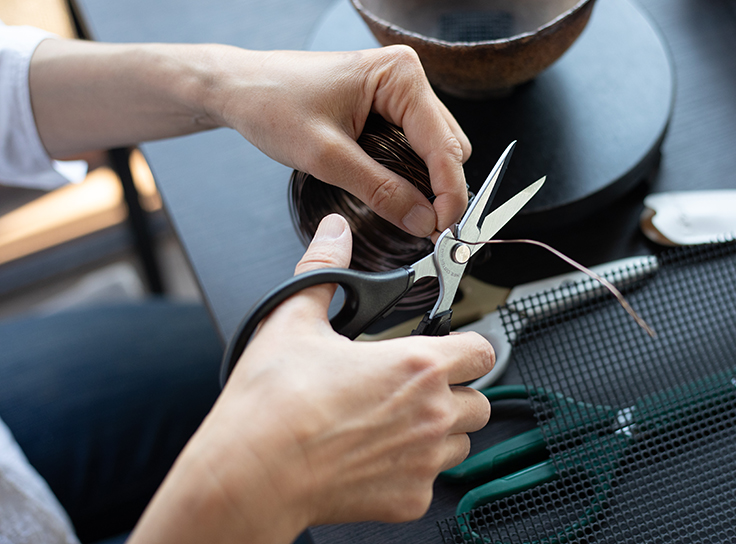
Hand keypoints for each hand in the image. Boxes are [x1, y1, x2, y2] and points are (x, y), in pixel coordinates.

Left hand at [31, 39, 469, 237]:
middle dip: (442, 188)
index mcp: (399, 76)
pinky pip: (417, 143)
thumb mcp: (326, 157)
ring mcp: (398, 90)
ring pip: (436, 146)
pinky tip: (401, 193)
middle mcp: (406, 77)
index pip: (442, 143)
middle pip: (448, 145)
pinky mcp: (387, 105)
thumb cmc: (272, 105)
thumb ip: (380, 190)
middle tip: (427, 228)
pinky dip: (415, 171)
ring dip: (431, 182)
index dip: (449, 190)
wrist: (239, 89)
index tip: (444, 227)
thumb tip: (422, 220)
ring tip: (415, 216)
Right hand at [128, 214, 493, 543]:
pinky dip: (412, 471)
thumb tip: (333, 234)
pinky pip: (430, 482)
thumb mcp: (294, 320)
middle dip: (455, 393)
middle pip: (480, 401)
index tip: (448, 350)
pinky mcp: (410, 500)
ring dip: (440, 433)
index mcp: (417, 366)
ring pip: (462, 443)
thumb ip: (323, 270)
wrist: (252, 473)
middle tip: (414, 391)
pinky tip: (373, 458)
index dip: (467, 347)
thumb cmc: (274, 405)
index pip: (482, 351)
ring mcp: (425, 461)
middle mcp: (432, 414)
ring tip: (392, 424)